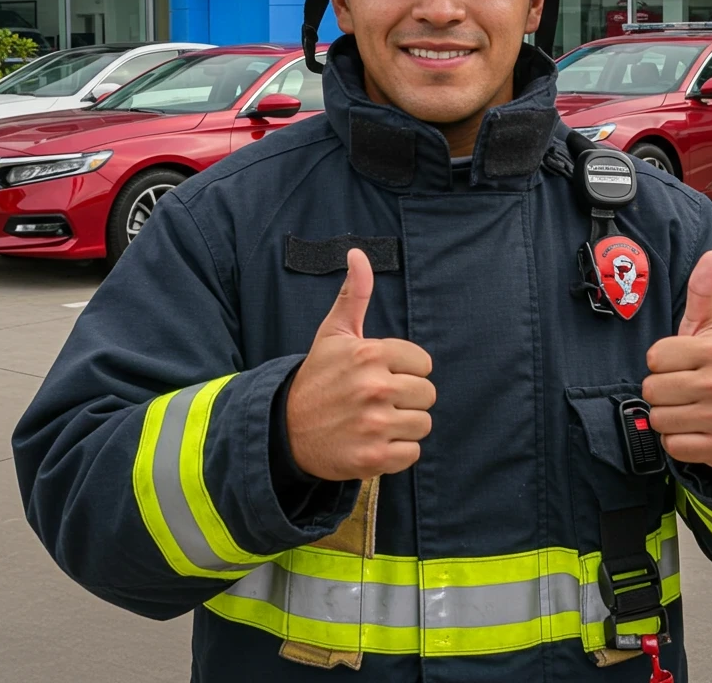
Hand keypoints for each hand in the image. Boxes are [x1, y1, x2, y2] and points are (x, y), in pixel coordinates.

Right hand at [286, 248, 435, 480]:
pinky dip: (397, 452)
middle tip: (378, 400)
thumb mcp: (333, 332)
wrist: (284, 430)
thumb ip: (355, 293)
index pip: (423, 363)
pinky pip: (412, 453)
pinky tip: (373, 441)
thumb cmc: (318, 377)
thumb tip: (358, 253)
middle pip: (427, 394)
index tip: (381, 374)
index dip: (405, 370)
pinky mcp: (374, 458)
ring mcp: (374, 424)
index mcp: (370, 354)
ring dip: (403, 425)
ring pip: (422, 424)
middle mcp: (374, 387)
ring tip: (375, 421)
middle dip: (407, 398)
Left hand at [642, 251, 711, 468]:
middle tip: (684, 390)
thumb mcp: (709, 329)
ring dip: (668, 418)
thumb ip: (702, 293)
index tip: (682, 365)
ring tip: (690, 409)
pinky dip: (678, 442)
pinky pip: (672, 446)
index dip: (661, 363)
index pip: (653, 358)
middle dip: (662, 392)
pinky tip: (695, 431)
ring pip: (659, 419)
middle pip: (652, 390)